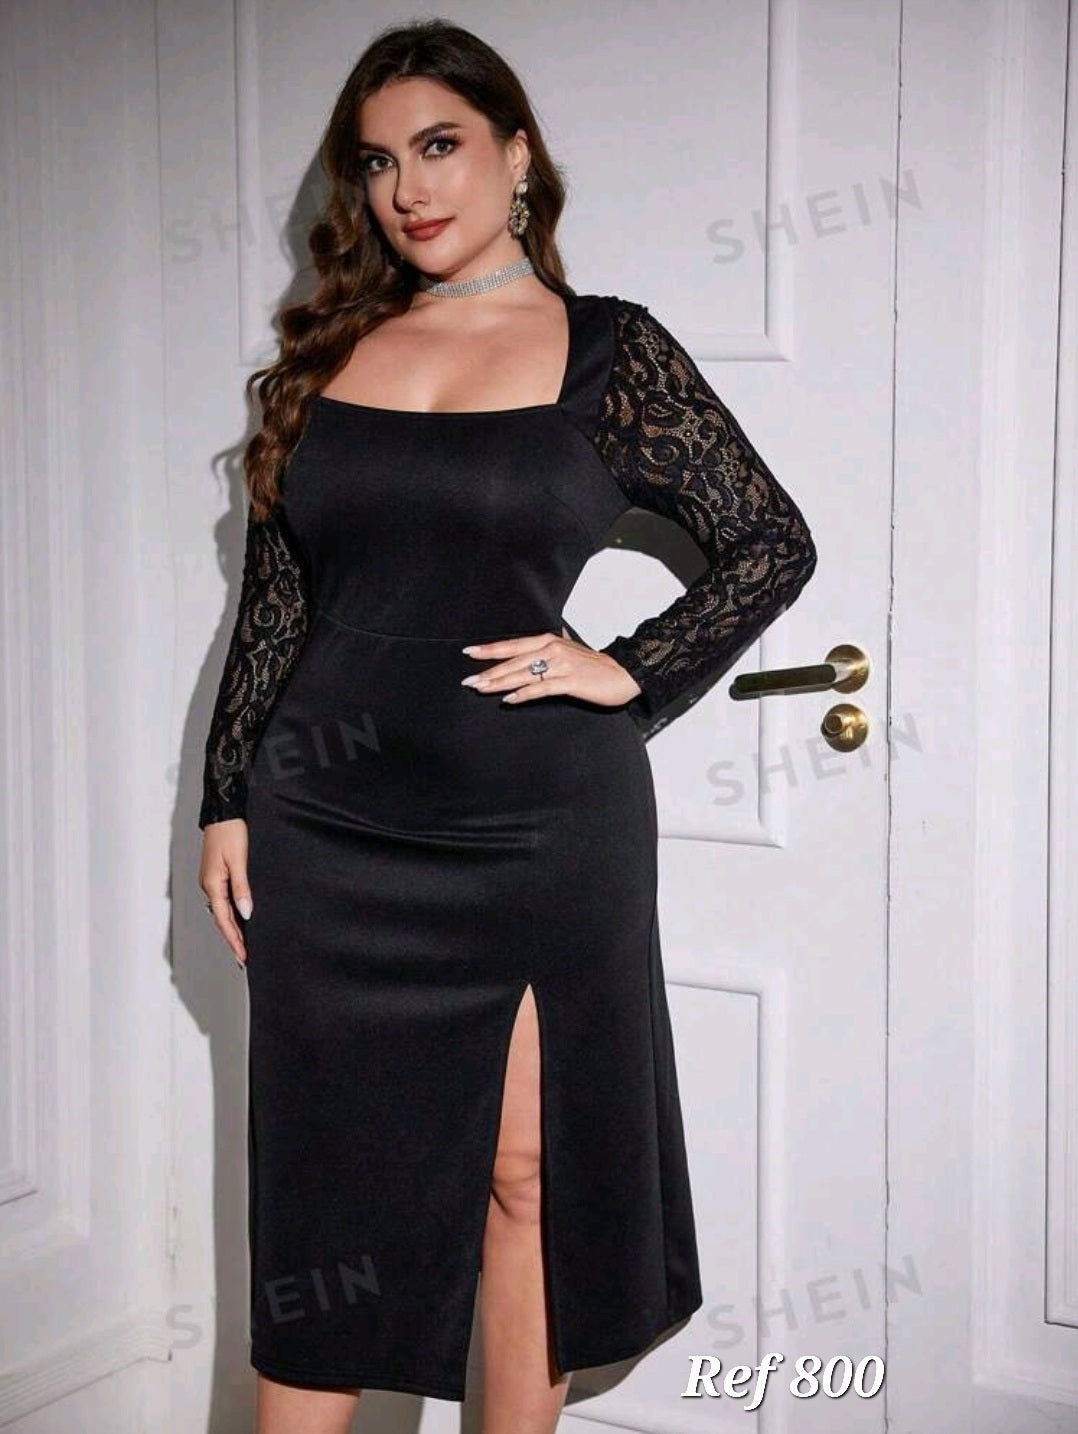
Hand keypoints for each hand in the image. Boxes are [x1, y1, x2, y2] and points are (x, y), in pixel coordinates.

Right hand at [199, 818, 251, 966]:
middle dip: (233, 939)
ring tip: (244, 943)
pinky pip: (223, 900)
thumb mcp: (239, 861)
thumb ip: (242, 888)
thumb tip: (246, 913)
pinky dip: (231, 913)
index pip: (224, 920)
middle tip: (244, 957)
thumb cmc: (231, 832)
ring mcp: (211, 880)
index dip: (234, 939)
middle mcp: (209, 885)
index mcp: (212, 884)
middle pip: (221, 919)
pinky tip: (240, 918)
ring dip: (232, 927)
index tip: (243, 956)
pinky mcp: (216, 874)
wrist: (223, 812)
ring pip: (222, 911)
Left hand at [461, 625, 641, 708]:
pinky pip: (541, 688)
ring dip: (499, 682)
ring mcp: (561, 665)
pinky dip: (523, 694)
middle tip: (468, 680)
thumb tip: (531, 648)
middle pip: (513, 661)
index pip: (513, 645)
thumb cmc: (593, 665)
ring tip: (481, 689)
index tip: (469, 652)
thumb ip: (548, 649)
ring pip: (523, 674)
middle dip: (488, 671)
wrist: (623, 674)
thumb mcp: (567, 651)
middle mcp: (552, 649)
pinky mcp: (569, 681)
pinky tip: (509, 700)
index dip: (490, 649)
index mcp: (549, 640)